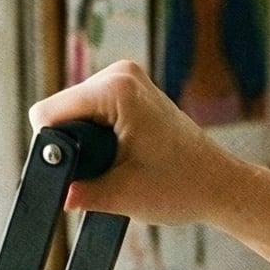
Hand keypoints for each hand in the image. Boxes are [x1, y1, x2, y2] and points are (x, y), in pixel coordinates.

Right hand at [27, 60, 241, 225]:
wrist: (220, 186)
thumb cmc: (182, 187)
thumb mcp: (122, 195)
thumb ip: (80, 192)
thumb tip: (53, 194)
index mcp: (116, 89)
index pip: (49, 113)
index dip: (53, 149)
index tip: (77, 172)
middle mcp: (120, 73)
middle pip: (62, 110)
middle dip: (73, 145)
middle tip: (107, 172)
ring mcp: (127, 78)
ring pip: (76, 111)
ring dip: (87, 141)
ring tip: (119, 164)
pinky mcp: (133, 89)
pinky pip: (94, 111)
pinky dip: (99, 135)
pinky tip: (121, 154)